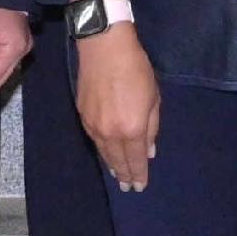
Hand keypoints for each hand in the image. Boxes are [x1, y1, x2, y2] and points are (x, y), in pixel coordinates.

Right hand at [76, 22, 159, 190]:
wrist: (104, 47)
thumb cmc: (136, 69)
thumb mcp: (153, 97)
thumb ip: (152, 127)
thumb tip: (149, 151)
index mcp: (132, 128)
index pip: (136, 159)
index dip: (138, 174)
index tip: (140, 186)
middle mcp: (111, 133)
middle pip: (117, 160)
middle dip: (124, 174)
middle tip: (128, 187)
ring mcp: (94, 125)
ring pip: (103, 153)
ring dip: (111, 166)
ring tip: (117, 176)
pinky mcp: (83, 116)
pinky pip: (94, 140)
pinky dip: (101, 150)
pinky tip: (105, 153)